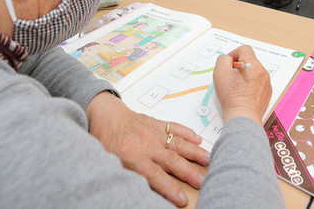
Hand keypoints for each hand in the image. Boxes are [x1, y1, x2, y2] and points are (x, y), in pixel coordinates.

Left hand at [86, 92, 209, 206]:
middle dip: (189, 172)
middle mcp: (146, 144)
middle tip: (203, 182)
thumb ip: (128, 174)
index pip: (155, 176)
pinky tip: (198, 139)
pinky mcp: (157, 123)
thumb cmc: (107, 140)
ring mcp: (154, 133)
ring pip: (178, 143)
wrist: (104, 115)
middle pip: (172, 161)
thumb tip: (139, 190)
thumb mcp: (111, 163)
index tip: (182, 199)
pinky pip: (175, 127)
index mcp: (133, 157)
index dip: (170, 188)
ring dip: (194, 153)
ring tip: (208, 161)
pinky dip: (187, 132)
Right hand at [213, 45, 271, 124]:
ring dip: (244, 76)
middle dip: (239, 66)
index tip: (229, 65)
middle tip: (231, 78)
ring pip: (253, 72)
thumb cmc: (232, 96)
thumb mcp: (220, 72)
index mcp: (252, 64)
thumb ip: (223, 59)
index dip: (233, 54)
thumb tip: (228, 59)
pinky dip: (250, 86)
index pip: (244, 49)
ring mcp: (266, 83)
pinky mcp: (267, 92)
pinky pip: (258, 83)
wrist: (243, 116)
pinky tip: (243, 93)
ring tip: (236, 87)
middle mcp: (262, 72)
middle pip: (249, 61)